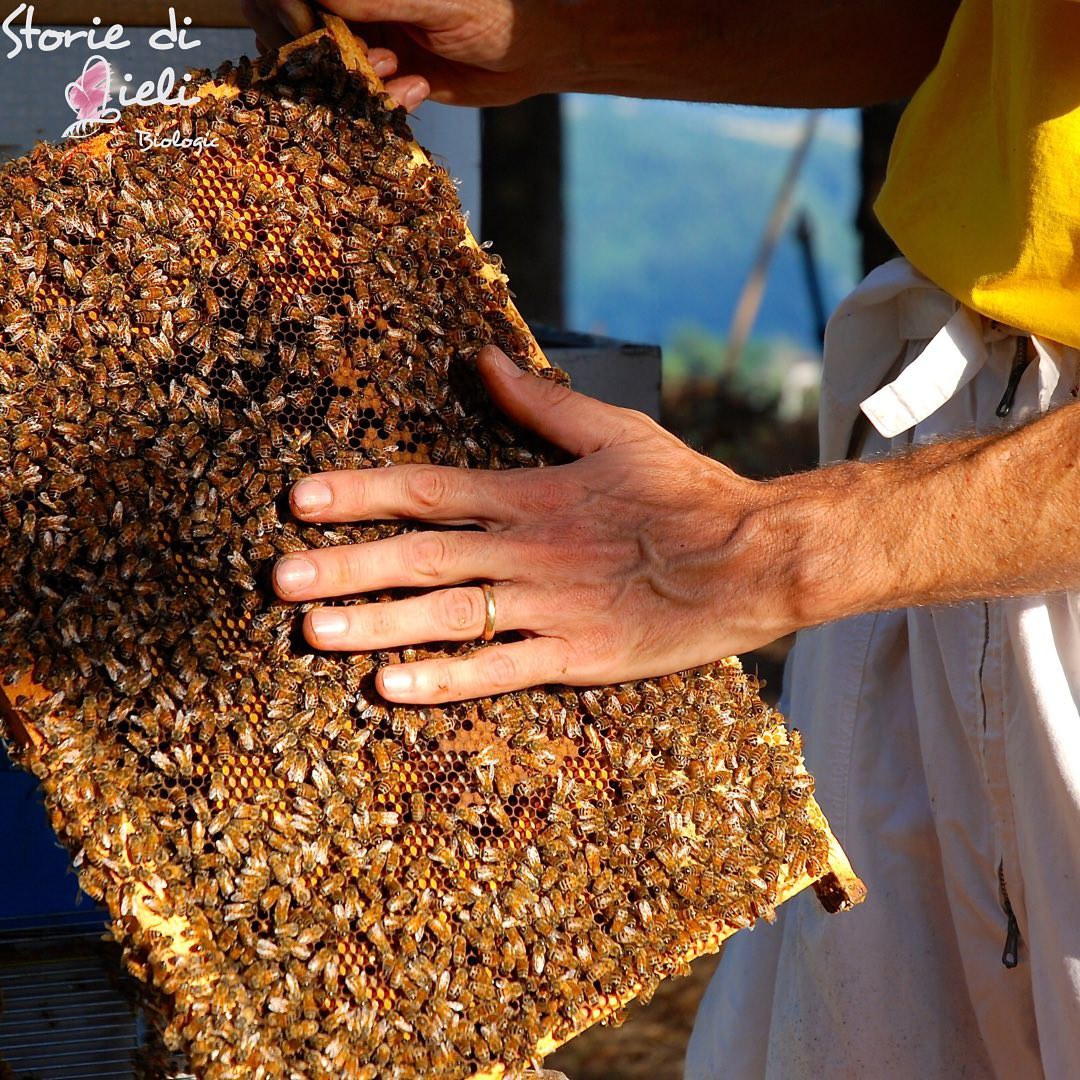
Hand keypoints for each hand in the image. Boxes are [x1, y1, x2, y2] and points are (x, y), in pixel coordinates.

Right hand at [241, 0, 576, 107]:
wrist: (529, 56)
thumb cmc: (490, 13)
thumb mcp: (433, 4)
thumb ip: (376, 0)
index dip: (284, 9)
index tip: (303, 29)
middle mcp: (356, 11)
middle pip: (294, 30)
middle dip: (316, 51)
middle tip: (356, 61)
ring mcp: (369, 47)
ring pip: (328, 72)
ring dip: (355, 79)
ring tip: (396, 71)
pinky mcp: (388, 84)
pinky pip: (363, 101)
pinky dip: (384, 101)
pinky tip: (417, 88)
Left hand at [273, 346, 810, 703]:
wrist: (754, 556)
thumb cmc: (686, 490)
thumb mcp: (616, 431)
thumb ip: (541, 403)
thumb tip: (480, 360)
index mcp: (535, 493)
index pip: (430, 489)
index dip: (361, 493)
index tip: (299, 500)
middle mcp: (531, 549)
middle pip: (422, 556)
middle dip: (345, 566)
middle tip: (279, 579)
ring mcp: (553, 606)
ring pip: (449, 614)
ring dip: (377, 623)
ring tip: (313, 633)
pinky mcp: (579, 656)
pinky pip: (501, 669)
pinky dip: (445, 679)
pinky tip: (390, 687)